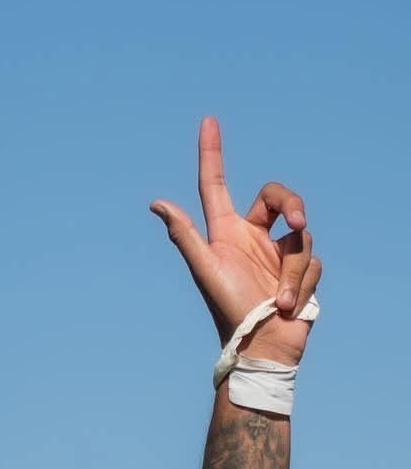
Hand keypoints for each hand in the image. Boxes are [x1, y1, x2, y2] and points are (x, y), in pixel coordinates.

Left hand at [152, 118, 321, 366]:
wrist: (262, 347)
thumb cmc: (228, 309)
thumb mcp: (206, 269)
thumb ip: (186, 234)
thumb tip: (156, 204)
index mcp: (225, 232)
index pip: (215, 184)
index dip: (211, 154)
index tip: (208, 122)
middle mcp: (252, 237)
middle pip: (279, 198)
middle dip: (293, 206)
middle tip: (297, 224)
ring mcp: (277, 253)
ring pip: (302, 236)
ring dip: (293, 268)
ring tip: (279, 298)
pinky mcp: (299, 270)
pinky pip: (312, 261)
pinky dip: (301, 283)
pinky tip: (288, 305)